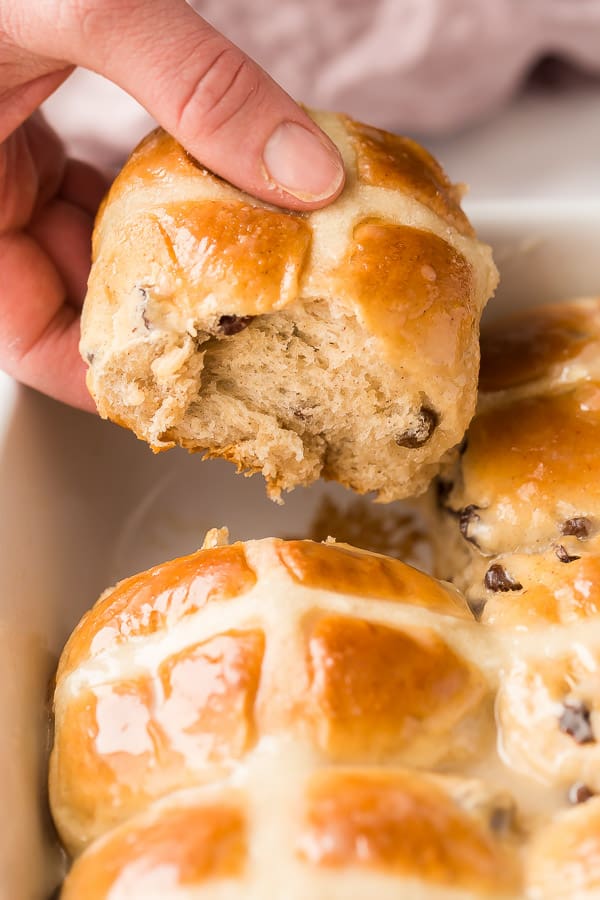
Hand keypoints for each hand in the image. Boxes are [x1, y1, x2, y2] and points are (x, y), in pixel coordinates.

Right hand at [0, 0, 344, 409]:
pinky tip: (194, 182)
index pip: (25, 338)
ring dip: (156, 245)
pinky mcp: (16, 120)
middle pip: (65, 292)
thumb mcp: (72, 1)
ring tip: (234, 260)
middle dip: (150, 306)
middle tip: (239, 322)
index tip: (185, 389)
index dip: (103, 374)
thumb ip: (194, 84)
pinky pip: (80, 184)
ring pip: (78, 238)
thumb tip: (307, 171)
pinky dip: (140, 188)